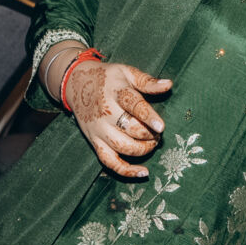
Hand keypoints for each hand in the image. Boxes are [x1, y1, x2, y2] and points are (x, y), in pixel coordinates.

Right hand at [64, 59, 172, 179]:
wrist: (76, 84)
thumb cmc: (107, 78)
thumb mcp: (127, 72)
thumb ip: (148, 81)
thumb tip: (169, 85)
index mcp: (115, 92)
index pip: (132, 105)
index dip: (148, 116)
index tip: (161, 126)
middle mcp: (106, 113)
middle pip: (130, 129)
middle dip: (149, 134)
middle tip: (158, 132)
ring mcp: (99, 130)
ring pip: (122, 147)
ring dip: (142, 149)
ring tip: (152, 143)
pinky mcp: (94, 142)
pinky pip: (109, 161)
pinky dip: (126, 171)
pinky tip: (143, 172)